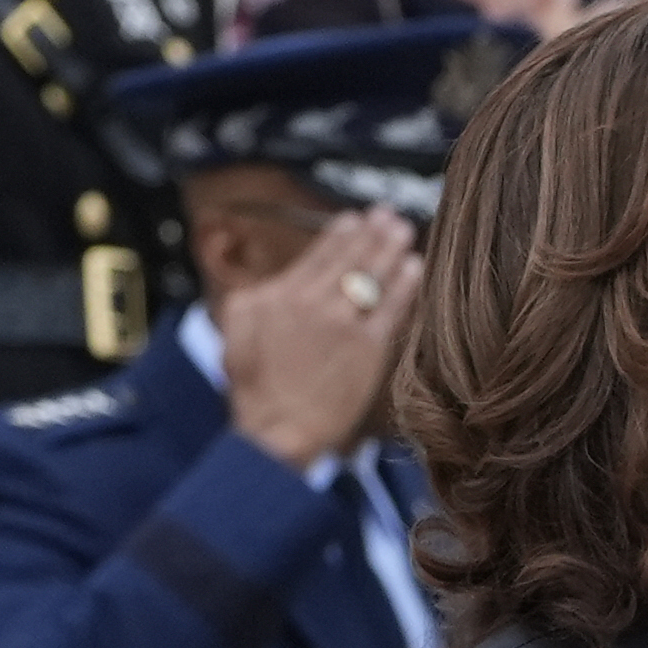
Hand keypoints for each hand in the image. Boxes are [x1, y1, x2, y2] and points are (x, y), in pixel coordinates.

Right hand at [221, 206, 419, 470]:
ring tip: (404, 232)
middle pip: (351, 257)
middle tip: (388, 215)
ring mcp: (345, 324)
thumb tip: (269, 282)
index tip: (354, 219)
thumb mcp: (233, 334)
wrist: (278, 432)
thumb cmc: (255, 390)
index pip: (319, 254)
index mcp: (282, 296)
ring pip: (374, 276)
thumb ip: (251, 298)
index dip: (341, 232)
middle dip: (372, 232)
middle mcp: (316, 303)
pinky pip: (391, 308)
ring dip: (391, 249)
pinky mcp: (368, 349)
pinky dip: (405, 285)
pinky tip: (414, 268)